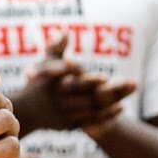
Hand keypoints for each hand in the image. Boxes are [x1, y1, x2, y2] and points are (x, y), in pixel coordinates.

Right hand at [13, 35, 136, 136]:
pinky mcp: (71, 125)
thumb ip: (56, 48)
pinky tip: (121, 108)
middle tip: (131, 84)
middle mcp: (61, 102)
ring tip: (128, 97)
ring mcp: (66, 115)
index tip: (105, 78)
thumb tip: (66, 31)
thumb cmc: (38, 82)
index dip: (90, 81)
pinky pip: (92, 121)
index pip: (75, 83)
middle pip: (88, 98)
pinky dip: (107, 116)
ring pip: (92, 111)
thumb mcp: (44, 63)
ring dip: (111, 106)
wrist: (27, 111)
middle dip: (109, 93)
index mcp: (56, 85)